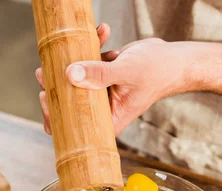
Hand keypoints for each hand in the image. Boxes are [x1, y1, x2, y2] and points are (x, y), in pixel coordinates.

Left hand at [36, 24, 188, 134]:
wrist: (176, 59)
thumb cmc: (158, 72)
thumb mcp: (126, 73)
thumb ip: (99, 74)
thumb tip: (71, 74)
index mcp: (110, 119)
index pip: (76, 127)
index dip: (56, 117)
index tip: (47, 97)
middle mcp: (105, 107)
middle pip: (71, 103)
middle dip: (56, 86)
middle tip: (45, 72)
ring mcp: (104, 90)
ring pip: (76, 81)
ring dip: (69, 63)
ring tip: (63, 53)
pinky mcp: (106, 73)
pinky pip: (91, 62)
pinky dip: (92, 46)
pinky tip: (102, 31)